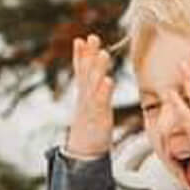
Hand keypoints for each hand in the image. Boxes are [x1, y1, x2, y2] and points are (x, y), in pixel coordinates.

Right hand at [65, 34, 117, 156]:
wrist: (84, 151)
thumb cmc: (90, 125)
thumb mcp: (90, 103)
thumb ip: (93, 88)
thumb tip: (100, 75)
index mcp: (84, 92)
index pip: (81, 70)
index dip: (81, 55)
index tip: (82, 39)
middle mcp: (86, 96)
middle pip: (86, 72)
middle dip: (89, 55)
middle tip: (92, 38)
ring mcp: (91, 106)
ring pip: (93, 84)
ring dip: (98, 68)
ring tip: (104, 53)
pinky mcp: (98, 117)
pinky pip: (100, 102)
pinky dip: (104, 91)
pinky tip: (109, 80)